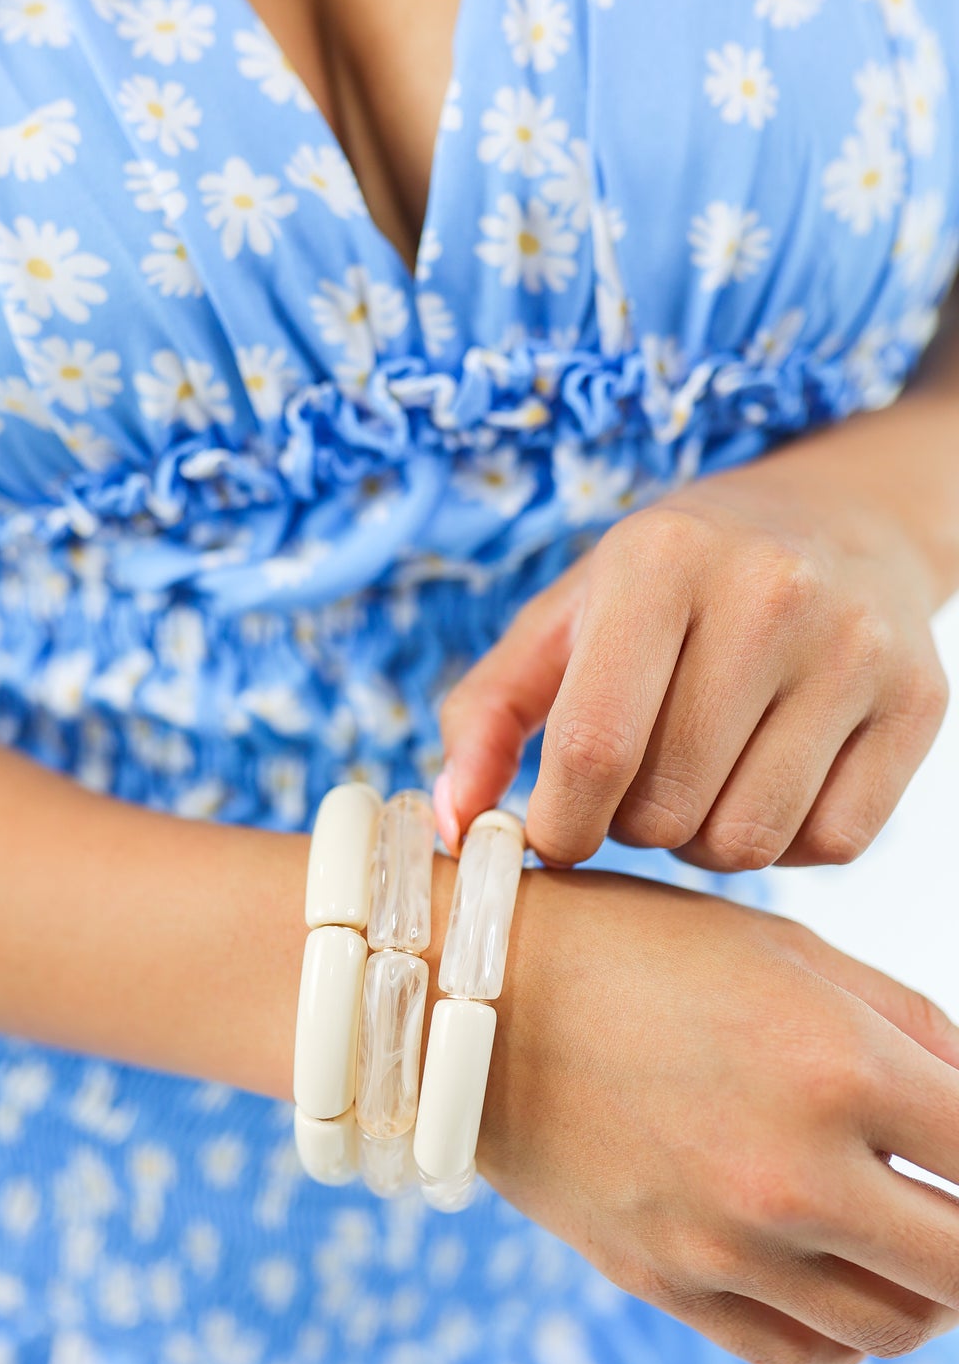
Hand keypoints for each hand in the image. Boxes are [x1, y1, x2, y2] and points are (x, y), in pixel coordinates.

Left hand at [436, 450, 949, 868]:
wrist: (836, 520)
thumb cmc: (667, 588)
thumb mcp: (563, 621)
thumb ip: (484, 716)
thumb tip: (452, 826)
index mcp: (660, 560)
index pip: (594, 747)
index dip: (559, 824)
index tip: (553, 832)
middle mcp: (771, 593)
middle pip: (666, 807)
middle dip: (631, 825)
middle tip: (637, 783)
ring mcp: (857, 647)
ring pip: (748, 841)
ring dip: (704, 840)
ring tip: (700, 778)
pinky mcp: (921, 699)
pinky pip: (831, 843)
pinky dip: (785, 839)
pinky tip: (769, 778)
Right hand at [480, 866, 958, 1363]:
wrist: (468, 1002)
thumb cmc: (639, 951)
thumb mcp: (788, 952)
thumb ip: (914, 1030)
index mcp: (837, 1065)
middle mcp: (791, 1172)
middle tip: (948, 1196)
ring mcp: (724, 1243)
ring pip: (896, 1327)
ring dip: (925, 1289)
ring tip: (901, 1233)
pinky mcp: (667, 1283)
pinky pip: (802, 1352)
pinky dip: (844, 1329)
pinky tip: (828, 1267)